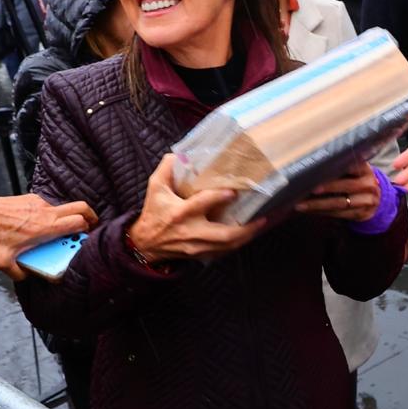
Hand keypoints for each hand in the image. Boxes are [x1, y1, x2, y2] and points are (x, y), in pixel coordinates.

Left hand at [0, 192, 96, 279]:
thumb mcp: (3, 261)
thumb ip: (19, 273)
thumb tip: (27, 277)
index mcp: (45, 227)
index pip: (80, 222)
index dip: (88, 230)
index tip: (87, 238)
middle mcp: (46, 212)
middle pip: (81, 207)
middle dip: (90, 217)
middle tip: (89, 227)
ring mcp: (38, 203)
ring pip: (63, 207)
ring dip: (66, 217)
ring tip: (57, 232)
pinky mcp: (29, 198)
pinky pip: (47, 206)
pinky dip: (49, 215)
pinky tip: (35, 226)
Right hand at [127, 154, 266, 261]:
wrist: (146, 243)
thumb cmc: (154, 212)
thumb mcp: (155, 187)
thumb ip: (167, 168)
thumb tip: (182, 154)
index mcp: (180, 213)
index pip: (202, 204)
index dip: (219, 197)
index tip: (234, 191)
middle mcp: (191, 231)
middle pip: (223, 235)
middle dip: (245, 229)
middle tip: (261, 217)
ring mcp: (197, 246)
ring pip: (227, 246)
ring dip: (246, 237)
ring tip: (260, 224)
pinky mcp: (200, 254)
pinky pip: (223, 252)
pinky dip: (237, 244)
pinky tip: (248, 235)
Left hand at [293, 161, 379, 221]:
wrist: (373, 198)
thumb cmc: (355, 181)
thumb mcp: (353, 171)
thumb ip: (339, 168)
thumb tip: (311, 169)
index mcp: (365, 169)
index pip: (351, 166)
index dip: (336, 168)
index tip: (319, 169)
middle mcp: (369, 184)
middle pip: (346, 186)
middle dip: (326, 188)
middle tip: (308, 189)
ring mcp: (367, 201)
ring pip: (340, 203)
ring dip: (318, 205)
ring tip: (301, 204)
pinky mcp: (362, 214)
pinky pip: (340, 214)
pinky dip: (323, 212)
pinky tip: (310, 211)